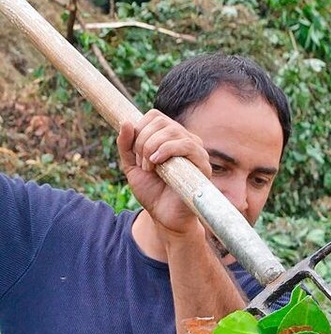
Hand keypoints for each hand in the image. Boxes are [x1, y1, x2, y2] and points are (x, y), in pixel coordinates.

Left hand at [117, 110, 211, 234]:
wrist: (164, 217)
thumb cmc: (151, 192)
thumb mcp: (131, 166)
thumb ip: (125, 145)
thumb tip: (126, 122)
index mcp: (170, 137)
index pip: (154, 116)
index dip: (140, 130)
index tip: (135, 154)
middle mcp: (185, 140)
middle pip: (161, 122)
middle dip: (143, 141)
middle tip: (141, 164)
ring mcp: (196, 151)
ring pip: (173, 131)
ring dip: (152, 147)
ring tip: (149, 168)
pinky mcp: (203, 165)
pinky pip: (187, 145)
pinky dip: (167, 150)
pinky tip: (157, 162)